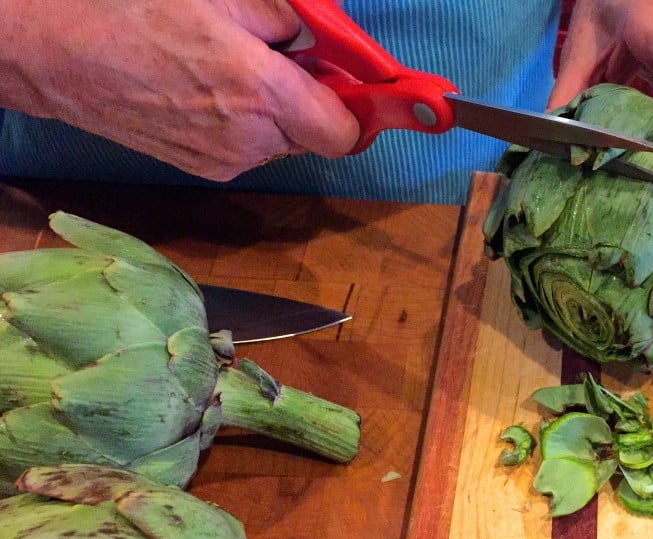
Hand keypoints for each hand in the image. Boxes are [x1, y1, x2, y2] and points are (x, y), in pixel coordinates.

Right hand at [0, 0, 359, 180]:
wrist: (59, 54)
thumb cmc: (136, 11)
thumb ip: (287, 20)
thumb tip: (317, 42)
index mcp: (262, 95)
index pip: (343, 133)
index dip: (354, 108)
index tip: (349, 84)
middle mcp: (250, 141)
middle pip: (314, 136)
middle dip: (310, 101)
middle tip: (282, 60)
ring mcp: (225, 161)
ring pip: (281, 142)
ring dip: (275, 112)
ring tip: (230, 69)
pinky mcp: (202, 169)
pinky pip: (248, 148)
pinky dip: (245, 123)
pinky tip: (207, 89)